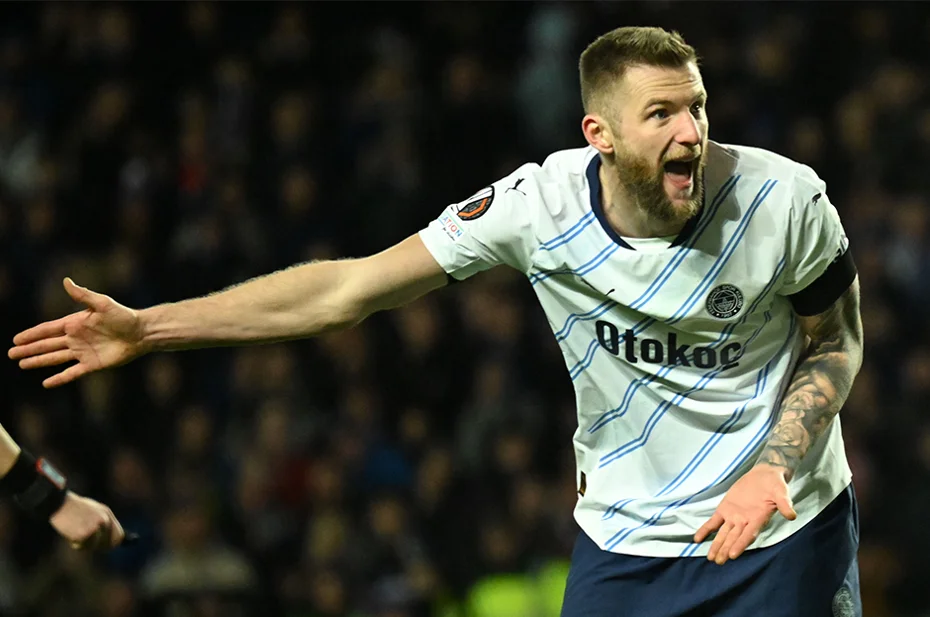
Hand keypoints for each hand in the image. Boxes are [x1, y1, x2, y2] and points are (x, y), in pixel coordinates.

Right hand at [8, 278, 145, 387]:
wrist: (142, 332)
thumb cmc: (124, 315)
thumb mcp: (102, 303)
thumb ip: (83, 295)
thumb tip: (66, 281)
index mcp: (75, 323)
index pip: (48, 330)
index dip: (31, 334)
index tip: (16, 339)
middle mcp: (76, 338)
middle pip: (47, 345)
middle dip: (29, 349)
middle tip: (11, 353)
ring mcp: (83, 352)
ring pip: (55, 358)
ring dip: (38, 361)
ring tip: (22, 364)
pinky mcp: (92, 364)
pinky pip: (72, 373)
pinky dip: (59, 378)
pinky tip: (46, 383)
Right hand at [50, 491, 125, 550]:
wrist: (59, 503)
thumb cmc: (73, 508)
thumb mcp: (93, 510)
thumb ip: (102, 522)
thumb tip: (112, 538)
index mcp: (107, 514)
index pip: (119, 536)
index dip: (112, 543)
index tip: (105, 547)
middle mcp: (104, 521)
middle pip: (108, 544)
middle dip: (98, 546)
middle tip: (86, 542)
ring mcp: (95, 528)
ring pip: (93, 547)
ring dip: (83, 544)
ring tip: (74, 532)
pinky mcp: (84, 535)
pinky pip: (81, 547)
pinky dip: (74, 543)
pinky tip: (69, 532)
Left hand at [693, 464, 797, 564]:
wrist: (765, 475)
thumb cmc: (775, 485)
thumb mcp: (781, 491)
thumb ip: (784, 503)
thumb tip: (792, 515)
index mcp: (758, 519)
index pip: (748, 535)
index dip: (740, 544)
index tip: (733, 555)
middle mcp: (745, 521)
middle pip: (734, 538)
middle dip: (726, 549)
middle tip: (718, 561)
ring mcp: (734, 516)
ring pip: (723, 533)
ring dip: (717, 545)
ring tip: (711, 558)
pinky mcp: (725, 509)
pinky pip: (714, 521)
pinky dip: (706, 530)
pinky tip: (697, 539)